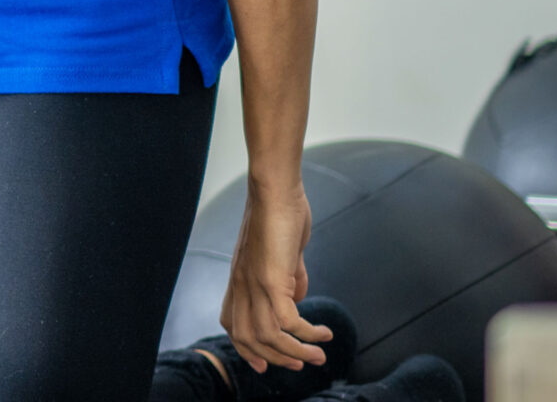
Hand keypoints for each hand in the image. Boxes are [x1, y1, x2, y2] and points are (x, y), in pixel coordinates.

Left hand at [221, 183, 329, 372]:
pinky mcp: (270, 280)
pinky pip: (288, 321)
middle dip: (274, 357)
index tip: (265, 365)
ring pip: (268, 336)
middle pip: (248, 338)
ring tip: (319, 356)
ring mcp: (253, 284)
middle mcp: (241, 286)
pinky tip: (323, 333)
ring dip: (296, 352)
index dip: (246, 349)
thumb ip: (289, 277)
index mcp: (239, 280)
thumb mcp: (282, 255)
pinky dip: (306, 333)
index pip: (233, 324)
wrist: (275, 191)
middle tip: (300, 365)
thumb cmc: (280, 217)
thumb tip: (298, 297)